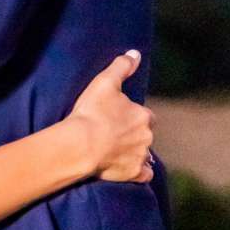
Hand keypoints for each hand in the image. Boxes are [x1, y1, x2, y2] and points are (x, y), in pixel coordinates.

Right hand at [67, 50, 154, 182]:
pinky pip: (144, 175)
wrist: (82, 145)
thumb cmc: (92, 112)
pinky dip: (138, 173)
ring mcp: (141, 156)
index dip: (134, 117)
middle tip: (115, 136)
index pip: (146, 116)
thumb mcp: (105, 82)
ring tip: (118, 153)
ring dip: (136, 153)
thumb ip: (121, 67)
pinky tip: (128, 170)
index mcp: (143, 115)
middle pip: (145, 136)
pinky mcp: (134, 174)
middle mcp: (147, 137)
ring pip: (145, 155)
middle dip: (135, 136)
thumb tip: (135, 53)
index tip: (120, 118)